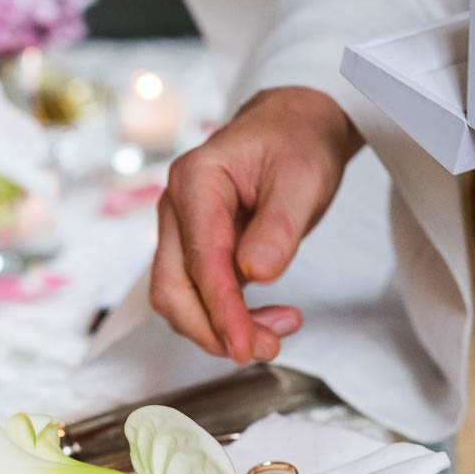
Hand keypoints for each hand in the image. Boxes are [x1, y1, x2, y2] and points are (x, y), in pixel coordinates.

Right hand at [149, 87, 359, 362]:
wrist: (294, 125)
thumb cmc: (298, 143)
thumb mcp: (302, 179)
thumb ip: (279, 227)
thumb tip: (256, 274)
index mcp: (196, 181)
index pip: (201, 260)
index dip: (222, 310)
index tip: (246, 346)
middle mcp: (177, 206)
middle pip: (172, 288)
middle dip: (213, 329)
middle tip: (265, 349)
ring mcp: (183, 227)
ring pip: (180, 296)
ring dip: (220, 327)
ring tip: (277, 334)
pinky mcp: (198, 246)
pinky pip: (200, 292)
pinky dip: (228, 316)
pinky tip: (268, 320)